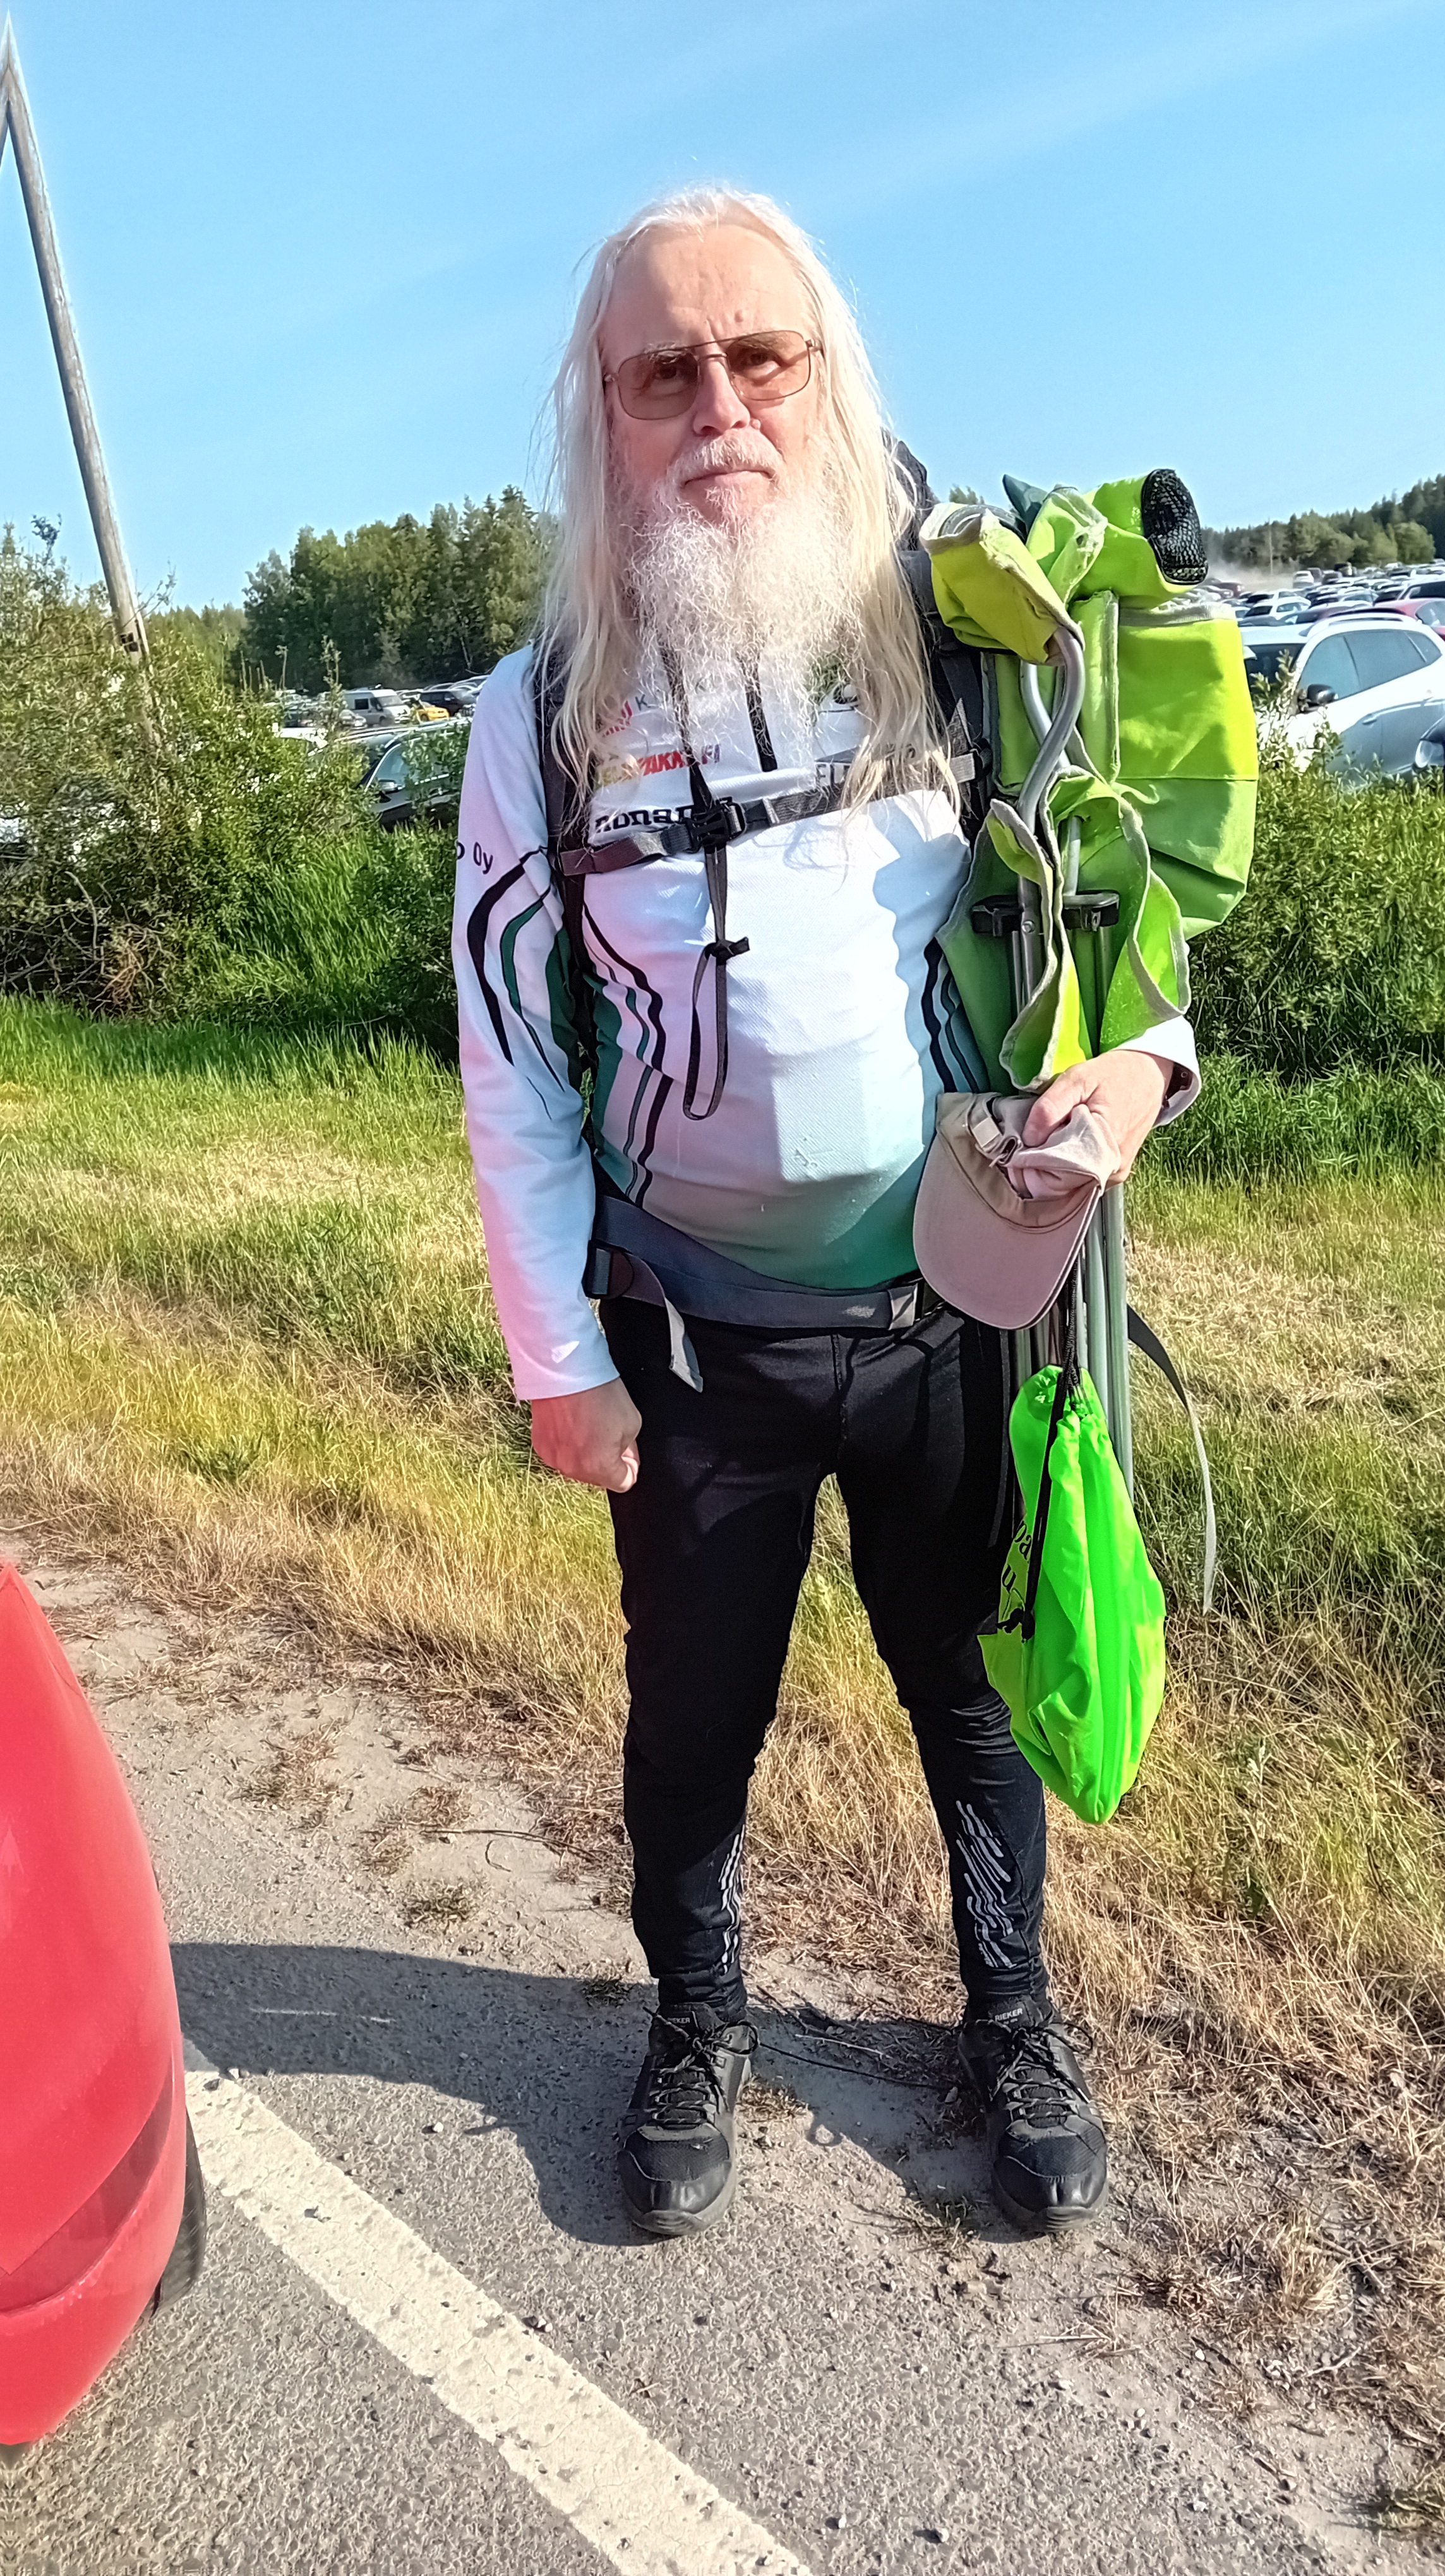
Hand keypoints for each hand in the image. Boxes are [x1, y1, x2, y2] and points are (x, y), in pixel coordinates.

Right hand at [530, 1376, 641, 1491]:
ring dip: (586, 1453)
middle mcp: (573, 1470)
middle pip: (599, 1476)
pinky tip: (571, 1423)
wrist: (565, 1369)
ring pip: (578, 1466)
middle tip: (608, 1430)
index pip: (624, 1483)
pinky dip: (568, 1444)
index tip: (628, 1450)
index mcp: (599, 1468)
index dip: (630, 1465)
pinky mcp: (540, 1446)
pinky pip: (561, 1454)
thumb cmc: (599, 1392)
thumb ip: (630, 1449)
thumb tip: (625, 1459)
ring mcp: (553, 1459)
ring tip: (588, 1424)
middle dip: (607, 1459)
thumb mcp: (632, 1422)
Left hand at [1023, 1050, 1170, 1183]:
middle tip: (1033, 1142)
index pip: (1056, 1176)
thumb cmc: (1115, 1075)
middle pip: (1062, 1185)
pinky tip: (1067, 1146)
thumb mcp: (1078, 1078)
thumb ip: (1050, 1108)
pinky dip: (1069, 1168)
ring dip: (1054, 1169)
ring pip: (1071, 1185)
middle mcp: (1112, 1168)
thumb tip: (1029, 1139)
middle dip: (1041, 1168)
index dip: (1032, 1166)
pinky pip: (1083, 1180)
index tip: (1020, 1149)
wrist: (1149, 1076)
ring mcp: (1115, 1174)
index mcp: (1102, 1145)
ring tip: (1052, 1140)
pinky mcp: (1115, 1174)